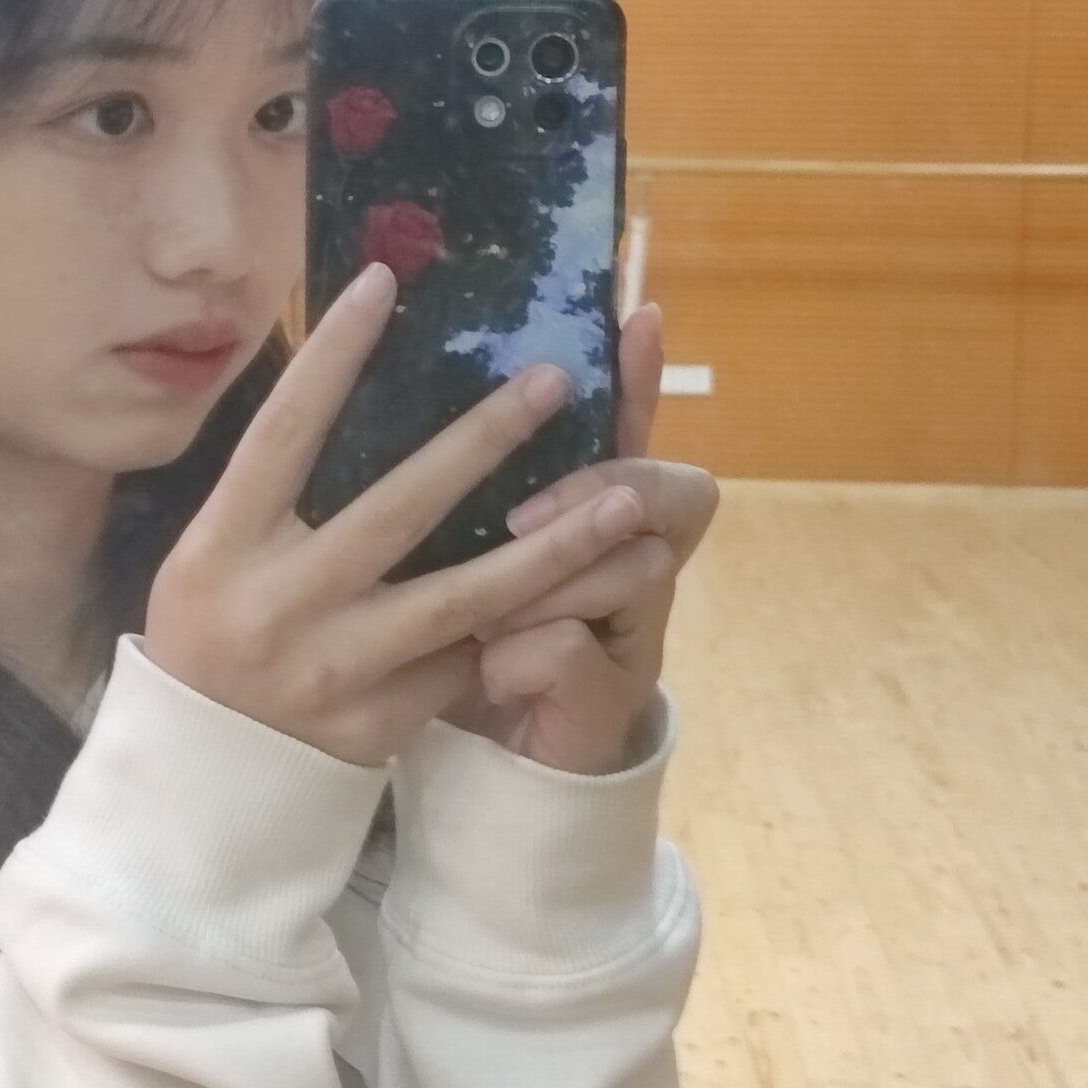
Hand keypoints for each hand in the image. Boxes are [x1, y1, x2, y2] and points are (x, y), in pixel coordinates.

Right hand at [145, 264, 650, 767]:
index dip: (331, 355)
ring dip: (555, 547)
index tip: (383, 281)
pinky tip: (593, 589)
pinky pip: (465, 661)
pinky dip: (526, 624)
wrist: (203, 781)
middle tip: (553, 380)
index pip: (283, 431)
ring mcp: (336, 667)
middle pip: (397, 507)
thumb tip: (345, 375)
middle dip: (483, 440)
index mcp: (222, 546)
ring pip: (466, 597)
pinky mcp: (381, 721)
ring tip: (626, 501)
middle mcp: (280, 602)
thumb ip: (274, 488)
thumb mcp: (212, 554)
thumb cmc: (210, 636)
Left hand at [456, 304, 719, 776]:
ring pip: (624, 570)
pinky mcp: (612, 694)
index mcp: (598, 519)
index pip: (630, 430)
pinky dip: (519, 660)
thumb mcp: (461, 563)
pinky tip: (492, 674)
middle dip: (599, 490)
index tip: (637, 316)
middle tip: (525, 508)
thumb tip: (419, 396)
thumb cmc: (467, 648)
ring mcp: (635, 628)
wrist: (503, 772)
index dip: (639, 379)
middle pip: (668, 494)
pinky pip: (571, 650)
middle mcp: (636, 562)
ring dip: (545, 586)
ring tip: (488, 619)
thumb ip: (462, 495)